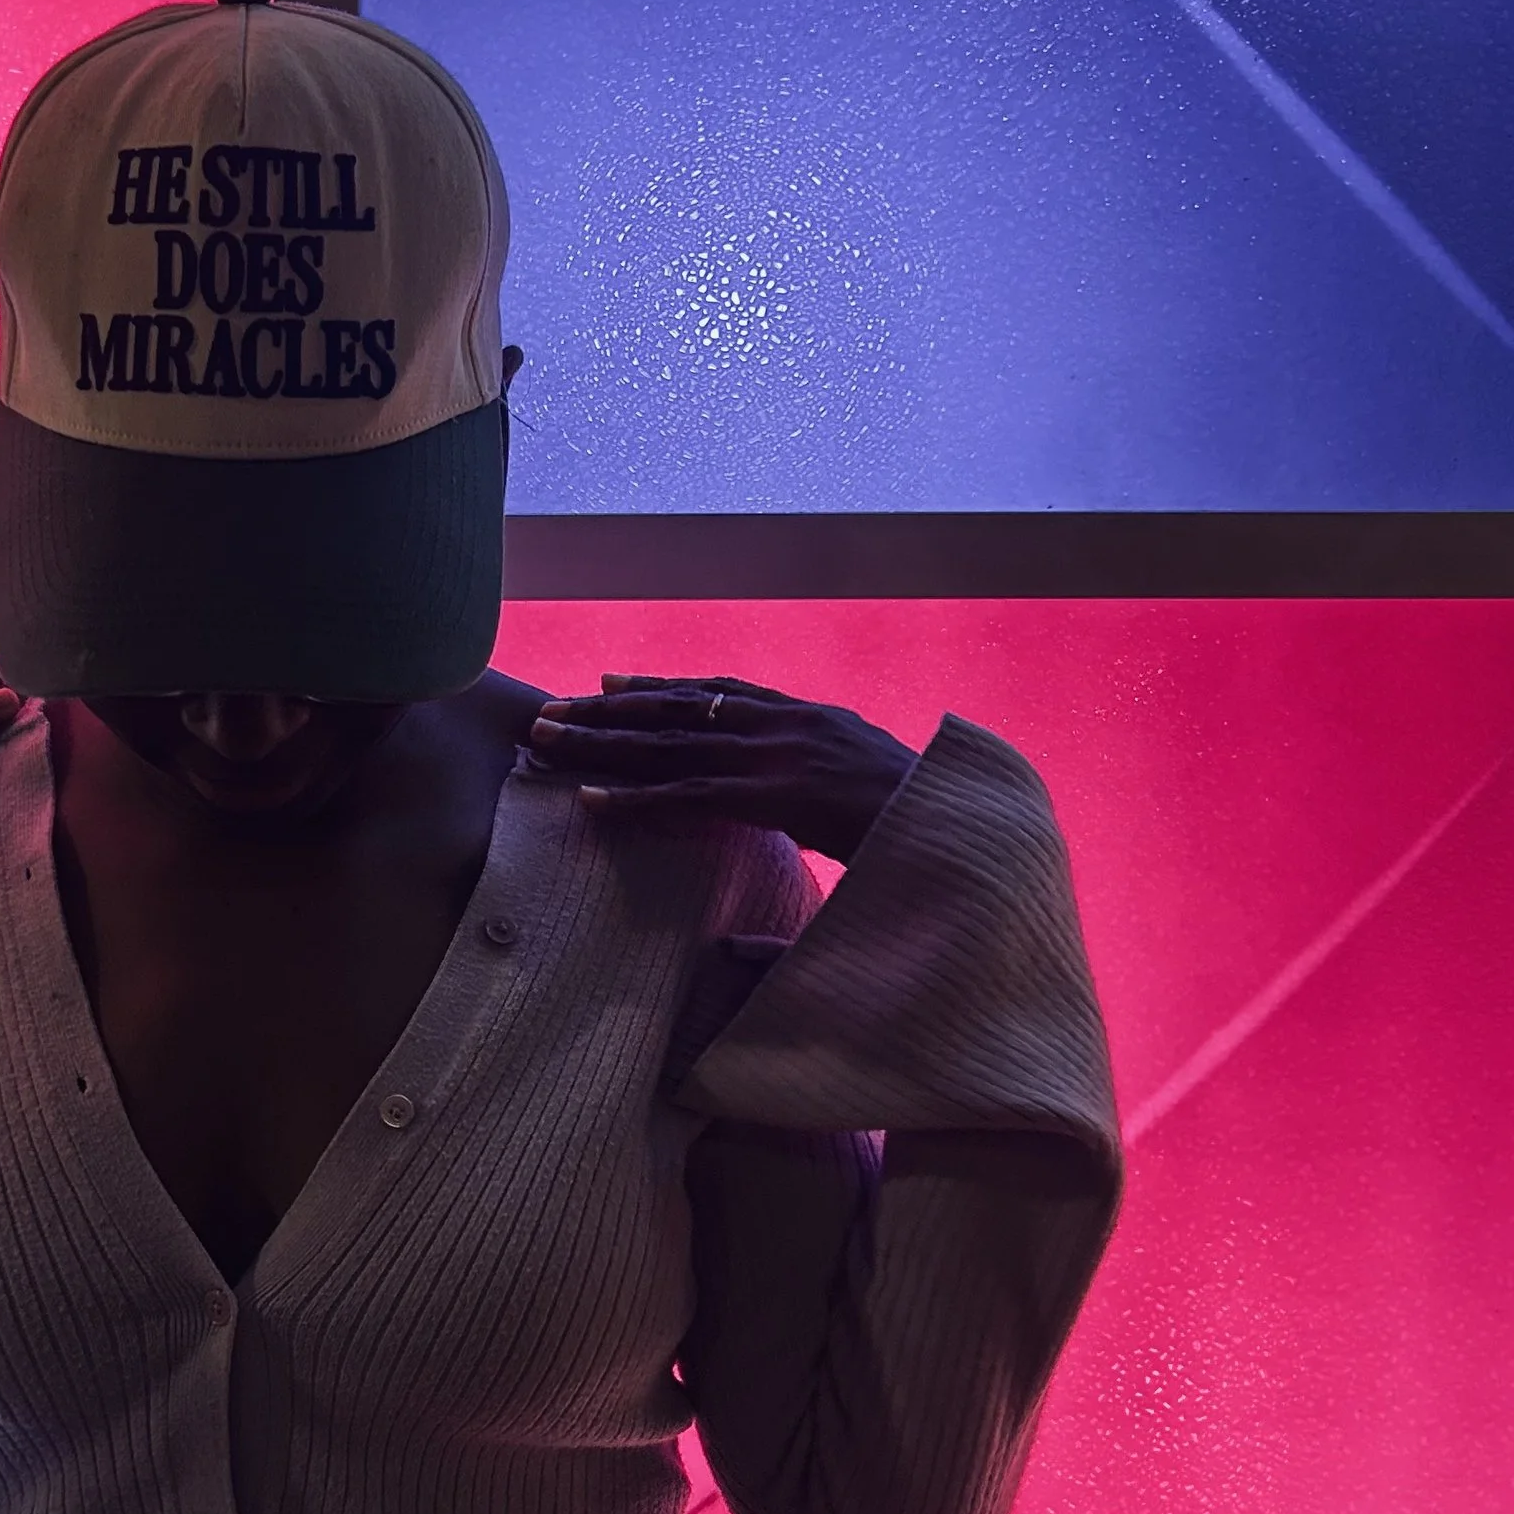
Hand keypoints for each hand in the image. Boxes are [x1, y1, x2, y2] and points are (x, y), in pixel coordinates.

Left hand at [527, 673, 916, 861]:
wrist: (969, 830)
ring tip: (544, 740)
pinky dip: (634, 800)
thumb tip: (818, 808)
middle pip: (680, 709)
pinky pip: (689, 798)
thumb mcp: (878, 792)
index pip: (722, 693)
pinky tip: (587, 801)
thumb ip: (835, 794)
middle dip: (609, 710)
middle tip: (551, 708)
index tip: (611, 684)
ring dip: (601, 744)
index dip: (662, 688)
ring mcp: (780, 757)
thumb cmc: (929, 823)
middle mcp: (788, 725)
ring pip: (670, 745)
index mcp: (813, 719)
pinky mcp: (775, 799)